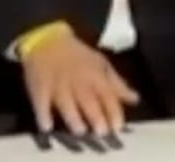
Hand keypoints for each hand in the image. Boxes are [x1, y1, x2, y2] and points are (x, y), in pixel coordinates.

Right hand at [19, 30, 138, 135]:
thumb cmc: (79, 56)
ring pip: (66, 103)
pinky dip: (43, 114)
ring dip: (73, 117)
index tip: (119, 128)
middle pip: (88, 101)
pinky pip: (40, 103)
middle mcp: (78, 82)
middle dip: (96, 116)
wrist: (48, 41)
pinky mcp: (39, 89)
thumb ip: (118, 84)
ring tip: (80, 132)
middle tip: (102, 133)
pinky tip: (47, 126)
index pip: (108, 95)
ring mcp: (58, 85)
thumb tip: (135, 100)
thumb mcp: (102, 65)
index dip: (114, 111)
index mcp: (95, 76)